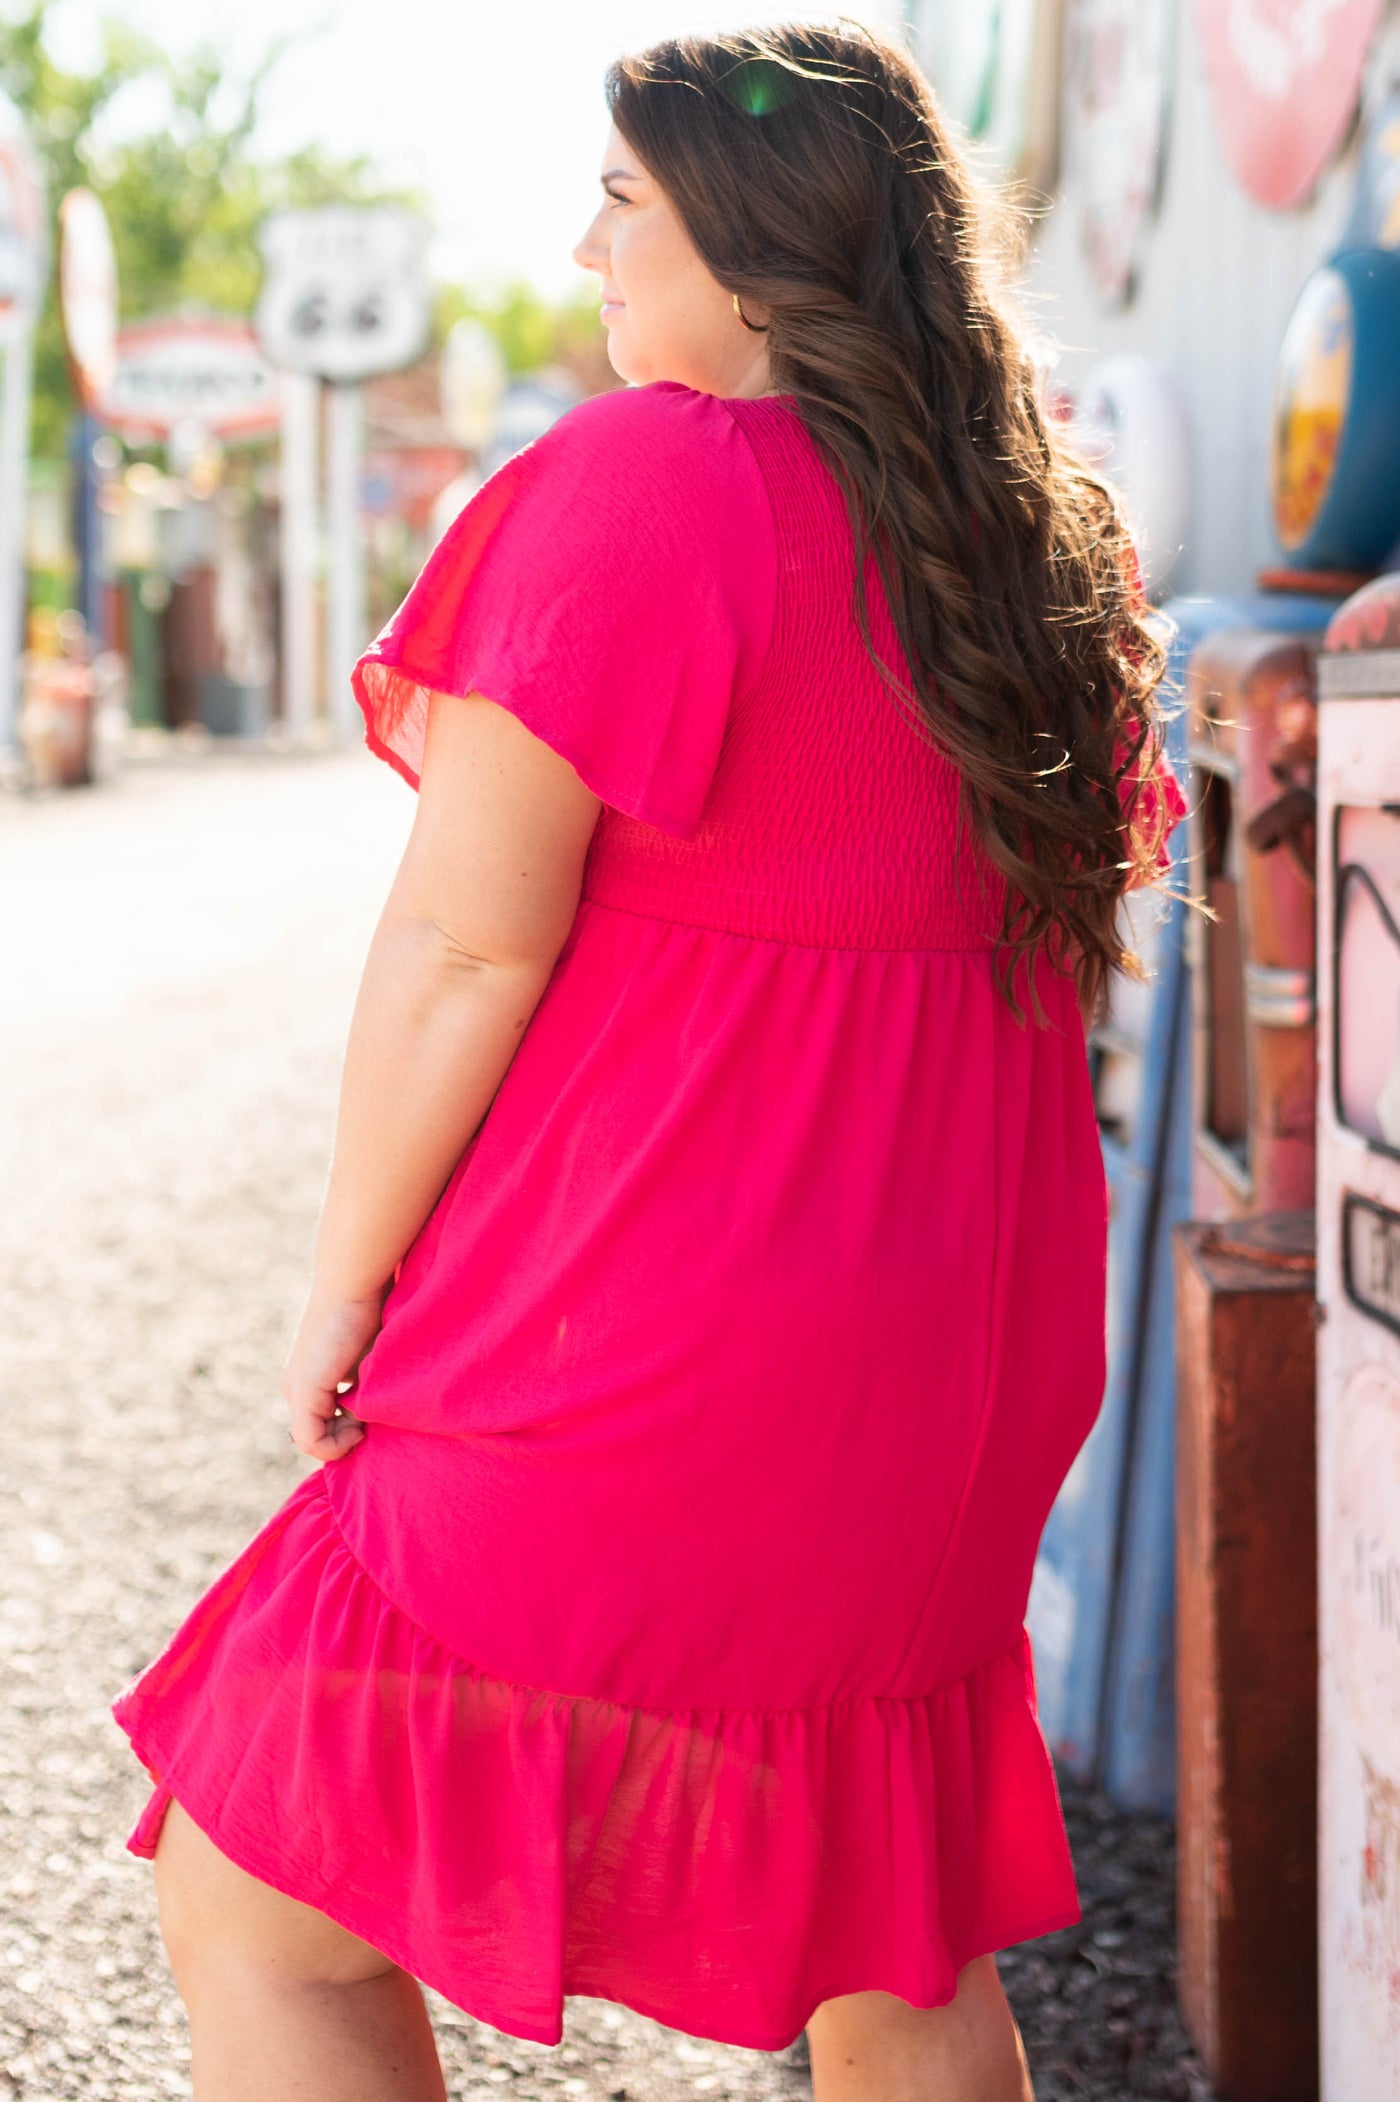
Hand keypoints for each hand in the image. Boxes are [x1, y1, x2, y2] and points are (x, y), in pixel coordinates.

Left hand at [280, 1282, 389, 1462]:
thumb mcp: (365, 1361)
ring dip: (341, 1441)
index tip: (371, 1417)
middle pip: (314, 1435)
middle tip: (368, 1421)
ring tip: (363, 1420)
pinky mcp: (305, 1391)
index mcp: (307, 1378)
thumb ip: (362, 1387)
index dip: (345, 1432)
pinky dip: (335, 1444)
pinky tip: (358, 1427)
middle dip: (343, 1438)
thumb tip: (369, 1417)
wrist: (353, 1285)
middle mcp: (295, 1386)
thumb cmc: (369, 1313)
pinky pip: (310, 1439)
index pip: (318, 1425)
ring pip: (310, 1442)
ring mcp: (296, 1390)